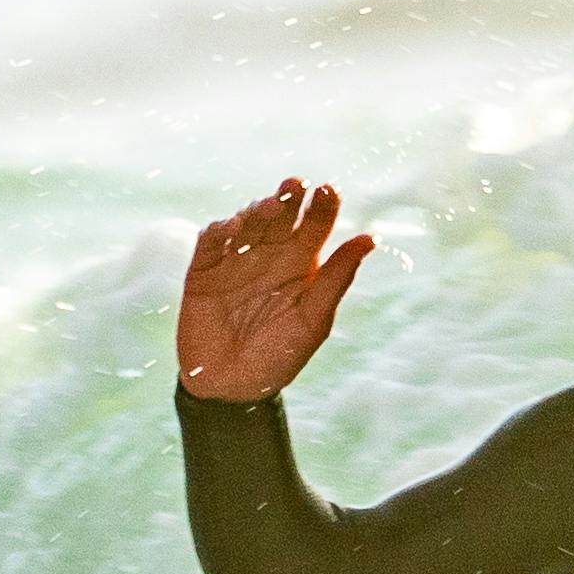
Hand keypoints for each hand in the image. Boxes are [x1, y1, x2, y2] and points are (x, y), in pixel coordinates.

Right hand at [175, 176, 371, 402]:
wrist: (231, 388)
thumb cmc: (279, 356)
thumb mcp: (313, 320)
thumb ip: (337, 279)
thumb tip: (370, 239)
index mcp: (300, 265)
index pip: (314, 226)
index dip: (322, 207)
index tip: (330, 191)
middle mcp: (269, 256)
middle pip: (279, 217)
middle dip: (287, 199)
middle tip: (297, 185)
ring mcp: (234, 261)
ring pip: (246, 224)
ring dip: (257, 212)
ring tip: (270, 207)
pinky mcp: (203, 271)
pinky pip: (210, 243)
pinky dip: (219, 232)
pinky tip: (232, 228)